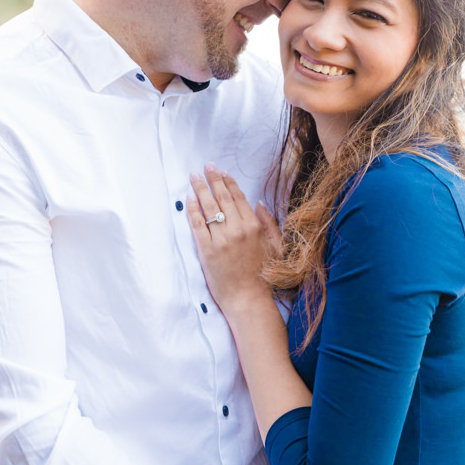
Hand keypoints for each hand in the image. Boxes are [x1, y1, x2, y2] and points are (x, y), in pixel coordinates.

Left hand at [185, 165, 281, 314]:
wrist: (248, 297)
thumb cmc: (263, 274)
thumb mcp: (275, 246)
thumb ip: (269, 223)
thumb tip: (258, 203)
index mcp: (255, 226)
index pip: (238, 197)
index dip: (229, 182)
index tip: (222, 172)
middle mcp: (237, 229)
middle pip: (222, 197)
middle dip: (213, 179)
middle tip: (206, 167)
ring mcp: (221, 239)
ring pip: (208, 207)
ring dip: (200, 189)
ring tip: (194, 177)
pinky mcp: (206, 250)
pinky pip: (196, 224)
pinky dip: (192, 209)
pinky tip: (189, 199)